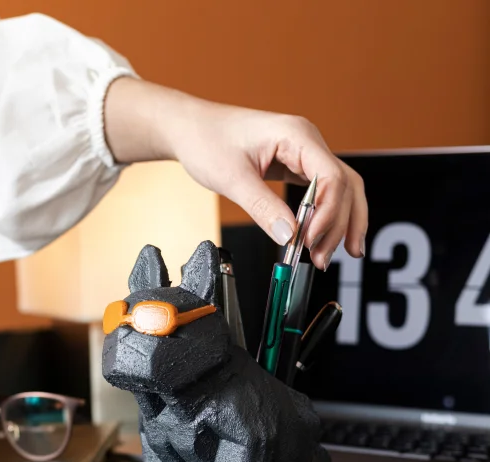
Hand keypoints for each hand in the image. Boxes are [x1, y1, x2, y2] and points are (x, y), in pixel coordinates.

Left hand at [104, 78, 367, 270]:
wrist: (190, 129)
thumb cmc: (206, 140)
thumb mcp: (232, 178)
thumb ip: (263, 208)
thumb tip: (288, 236)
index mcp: (297, 135)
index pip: (332, 177)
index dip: (328, 213)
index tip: (311, 240)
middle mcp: (307, 142)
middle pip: (345, 186)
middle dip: (339, 225)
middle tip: (322, 258)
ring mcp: (303, 154)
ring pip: (339, 190)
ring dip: (338, 223)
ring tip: (326, 256)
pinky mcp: (295, 165)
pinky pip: (321, 192)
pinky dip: (324, 216)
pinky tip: (321, 238)